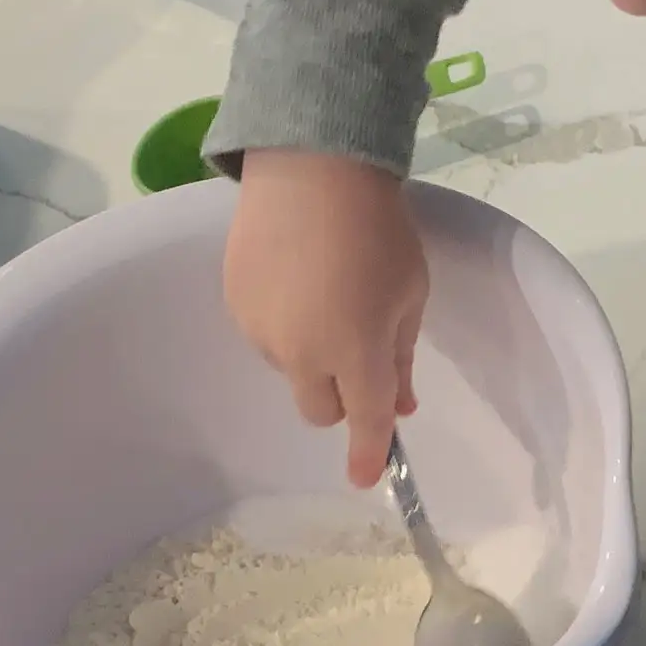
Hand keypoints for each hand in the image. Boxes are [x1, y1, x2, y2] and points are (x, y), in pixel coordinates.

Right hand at [224, 151, 425, 488]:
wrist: (312, 167)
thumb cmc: (379, 229)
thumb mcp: (410, 292)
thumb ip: (401, 357)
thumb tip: (399, 405)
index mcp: (355, 352)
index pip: (364, 421)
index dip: (368, 456)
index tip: (368, 479)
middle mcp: (302, 353)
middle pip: (319, 409)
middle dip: (341, 395)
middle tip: (359, 349)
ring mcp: (261, 331)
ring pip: (292, 370)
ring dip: (311, 353)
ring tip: (325, 292)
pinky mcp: (234, 305)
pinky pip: (265, 335)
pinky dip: (284, 322)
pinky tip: (295, 276)